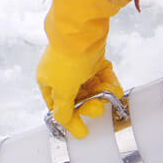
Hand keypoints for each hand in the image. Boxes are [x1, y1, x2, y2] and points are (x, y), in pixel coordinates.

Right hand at [37, 0, 127, 138]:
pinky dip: (110, 82)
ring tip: (109, 93)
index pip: (58, 107)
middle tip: (98, 105)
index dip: (71, 118)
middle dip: (90, 104)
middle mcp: (62, 74)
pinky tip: (114, 86)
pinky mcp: (94, 58)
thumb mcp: (62, 91)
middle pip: (78, 99)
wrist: (82, 31)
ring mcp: (79, 65)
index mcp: (47, 81)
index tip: (83, 131)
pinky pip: (103, 76)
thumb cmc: (67, 60)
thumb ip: (64, 111)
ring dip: (102, 93)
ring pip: (93, 88)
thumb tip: (66, 125)